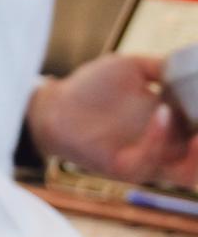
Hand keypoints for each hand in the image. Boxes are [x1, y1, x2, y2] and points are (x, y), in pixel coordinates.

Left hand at [29, 55, 197, 187]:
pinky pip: (148, 161)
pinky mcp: (123, 166)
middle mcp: (165, 148)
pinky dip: (159, 138)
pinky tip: (162, 111)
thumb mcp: (131, 70)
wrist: (53, 103)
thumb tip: (189, 62)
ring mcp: (146, 160)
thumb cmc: (91, 88)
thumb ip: (160, 67)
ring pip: (187, 174)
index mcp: (172, 127)